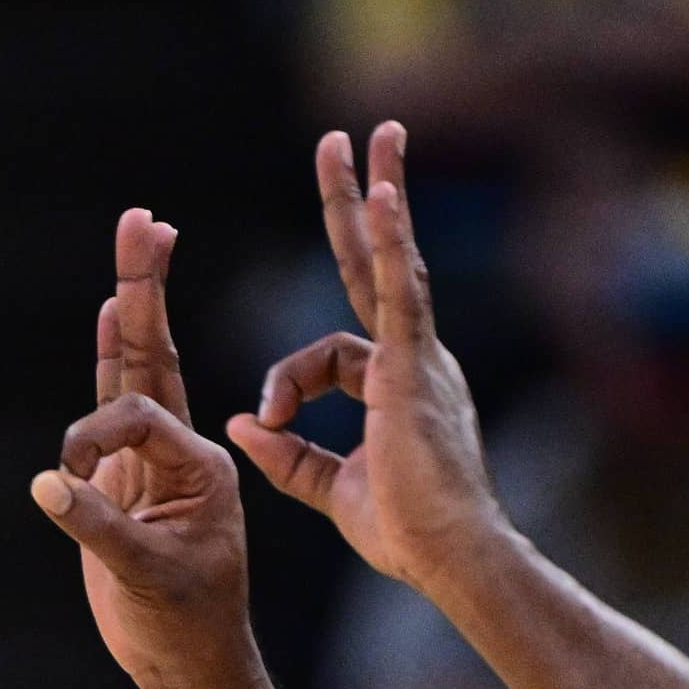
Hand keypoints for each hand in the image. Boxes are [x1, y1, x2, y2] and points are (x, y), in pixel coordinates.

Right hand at [29, 208, 259, 687]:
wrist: (187, 659)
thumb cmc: (182, 622)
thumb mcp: (146, 575)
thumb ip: (97, 526)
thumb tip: (47, 485)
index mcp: (204, 467)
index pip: (142, 418)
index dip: (96, 438)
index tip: (69, 482)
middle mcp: (183, 451)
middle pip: (159, 356)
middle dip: (148, 289)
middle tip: (145, 221)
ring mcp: (152, 460)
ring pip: (139, 371)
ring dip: (135, 308)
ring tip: (138, 242)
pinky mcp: (124, 477)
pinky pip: (116, 405)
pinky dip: (113, 359)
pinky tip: (114, 315)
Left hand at [223, 124, 510, 592]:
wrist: (450, 557)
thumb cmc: (407, 533)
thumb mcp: (330, 488)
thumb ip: (286, 452)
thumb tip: (238, 422)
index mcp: (397, 387)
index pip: (329, 356)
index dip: (287, 384)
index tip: (263, 421)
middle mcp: (417, 360)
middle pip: (377, 266)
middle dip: (360, 203)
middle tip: (350, 142)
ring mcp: (422, 358)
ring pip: (394, 260)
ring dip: (381, 194)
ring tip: (376, 132)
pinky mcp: (416, 368)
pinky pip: (399, 292)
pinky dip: (389, 243)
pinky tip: (381, 196)